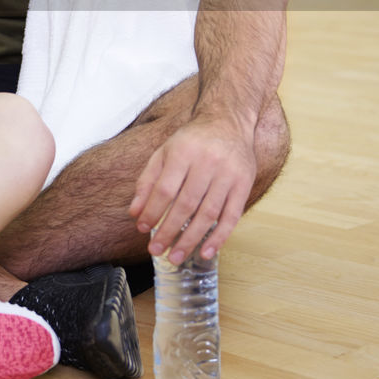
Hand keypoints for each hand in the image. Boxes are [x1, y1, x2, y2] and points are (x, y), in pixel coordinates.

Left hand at [129, 113, 256, 263]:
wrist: (228, 122)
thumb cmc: (192, 141)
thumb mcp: (164, 153)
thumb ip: (148, 181)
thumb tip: (134, 212)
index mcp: (183, 153)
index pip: (165, 189)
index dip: (152, 211)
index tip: (142, 229)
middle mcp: (207, 163)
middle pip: (186, 204)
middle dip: (169, 231)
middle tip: (156, 250)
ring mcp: (228, 175)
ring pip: (208, 214)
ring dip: (190, 239)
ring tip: (175, 256)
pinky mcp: (244, 185)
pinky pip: (232, 216)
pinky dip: (219, 237)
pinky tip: (205, 252)